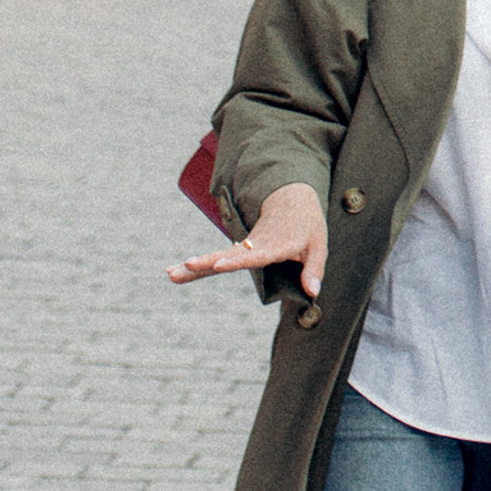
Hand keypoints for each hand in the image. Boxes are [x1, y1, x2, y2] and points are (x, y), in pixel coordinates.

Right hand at [168, 180, 325, 293]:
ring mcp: (245, 246)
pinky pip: (215, 259)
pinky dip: (195, 267)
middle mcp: (257, 244)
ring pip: (217, 257)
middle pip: (229, 255)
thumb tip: (312, 292)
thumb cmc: (307, 225)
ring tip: (171, 274)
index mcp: (277, 244)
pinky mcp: (239, 249)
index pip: (256, 254)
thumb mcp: (319, 244)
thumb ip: (314, 268)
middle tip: (186, 266)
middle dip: (207, 262)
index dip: (238, 260)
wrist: (292, 198)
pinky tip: (174, 272)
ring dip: (194, 266)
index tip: (218, 264)